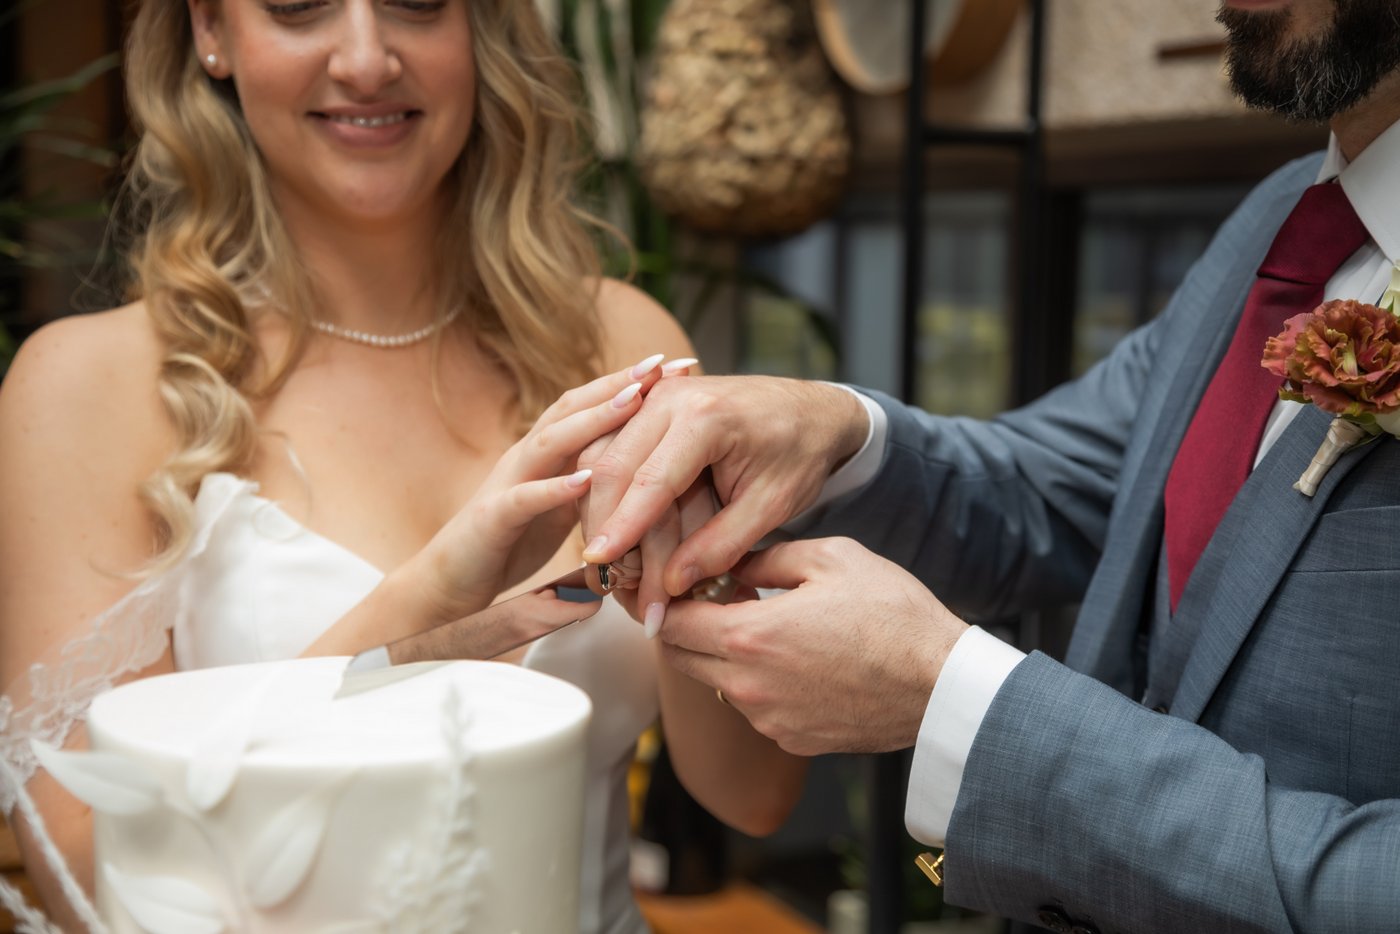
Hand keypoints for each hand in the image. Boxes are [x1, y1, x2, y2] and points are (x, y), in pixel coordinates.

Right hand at [405, 356, 664, 622]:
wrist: (445, 587)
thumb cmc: (507, 548)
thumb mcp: (564, 512)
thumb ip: (597, 489)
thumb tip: (648, 482)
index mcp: (548, 454)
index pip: (592, 406)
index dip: (634, 384)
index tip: (681, 367)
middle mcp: (527, 457)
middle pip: (574, 407)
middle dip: (620, 383)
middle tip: (664, 363)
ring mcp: (507, 483)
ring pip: (551, 441)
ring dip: (593, 419)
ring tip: (633, 400)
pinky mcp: (491, 520)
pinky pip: (524, 499)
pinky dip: (556, 488)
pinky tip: (588, 478)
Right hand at [578, 376, 868, 599]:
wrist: (811, 411)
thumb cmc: (799, 454)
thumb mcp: (772, 506)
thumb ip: (722, 545)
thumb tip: (672, 584)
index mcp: (706, 417)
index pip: (650, 480)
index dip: (622, 526)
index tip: (598, 563)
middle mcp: (671, 397)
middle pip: (612, 465)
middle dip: (603, 523)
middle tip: (605, 575)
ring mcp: (656, 397)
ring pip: (601, 455)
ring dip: (599, 508)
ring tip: (609, 558)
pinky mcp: (649, 407)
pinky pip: (611, 447)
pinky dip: (607, 490)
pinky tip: (610, 525)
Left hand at [656, 537, 967, 755]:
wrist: (941, 685)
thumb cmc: (892, 614)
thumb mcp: (831, 557)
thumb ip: (766, 556)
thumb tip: (731, 561)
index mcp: (749, 637)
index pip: (671, 624)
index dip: (668, 601)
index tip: (682, 584)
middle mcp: (747, 687)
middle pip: (682, 659)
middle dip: (688, 628)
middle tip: (715, 600)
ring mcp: (768, 720)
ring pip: (718, 683)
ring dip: (726, 656)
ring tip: (769, 627)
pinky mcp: (792, 740)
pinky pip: (755, 708)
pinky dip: (761, 684)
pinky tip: (800, 661)